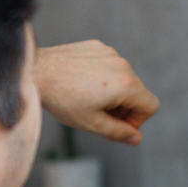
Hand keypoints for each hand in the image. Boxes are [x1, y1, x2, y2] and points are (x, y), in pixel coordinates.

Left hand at [36, 40, 158, 144]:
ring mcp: (110, 53)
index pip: (151, 106)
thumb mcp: (92, 124)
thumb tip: (136, 139)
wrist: (36, 71)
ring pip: (124, 78)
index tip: (116, 124)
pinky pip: (110, 66)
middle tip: (99, 114)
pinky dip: (102, 77)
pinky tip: (81, 83)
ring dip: (113, 92)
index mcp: (125, 84)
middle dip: (124, 107)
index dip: (137, 121)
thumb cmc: (62, 99)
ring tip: (87, 98)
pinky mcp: (98, 47)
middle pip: (138, 92)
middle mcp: (122, 64)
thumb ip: (119, 133)